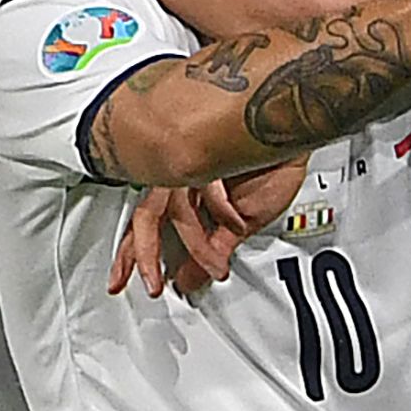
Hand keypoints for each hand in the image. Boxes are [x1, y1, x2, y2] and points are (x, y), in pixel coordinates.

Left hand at [108, 157, 309, 298]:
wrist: (290, 126)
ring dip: (196, 246)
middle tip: (151, 285)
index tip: (119, 281)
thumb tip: (192, 281)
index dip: (131, 255)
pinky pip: (207, 188)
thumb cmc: (268, 162)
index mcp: (179, 188)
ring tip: (214, 268)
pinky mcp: (211, 152)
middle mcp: (178, 174)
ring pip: (175, 208)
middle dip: (144, 254)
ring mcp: (193, 162)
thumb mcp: (240, 222)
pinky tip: (236, 220)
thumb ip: (213, 250)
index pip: (145, 225)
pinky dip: (224, 211)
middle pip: (145, 215)